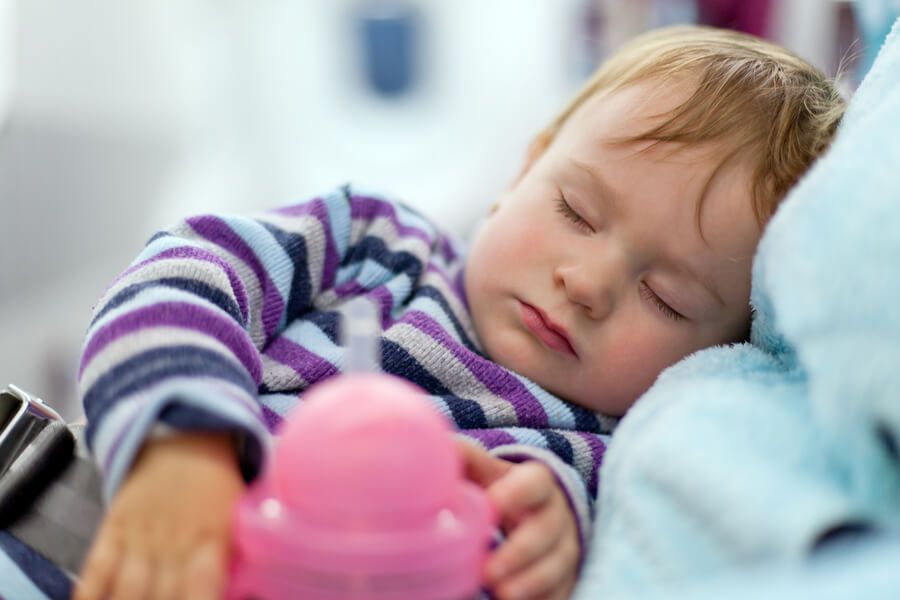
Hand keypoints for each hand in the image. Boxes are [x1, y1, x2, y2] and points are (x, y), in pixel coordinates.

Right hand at [73, 432, 245, 599]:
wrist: (185, 438)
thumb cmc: (216, 485)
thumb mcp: (236, 517)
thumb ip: (230, 556)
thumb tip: (239, 590)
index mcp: (212, 541)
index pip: (203, 591)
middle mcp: (175, 543)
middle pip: (163, 599)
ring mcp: (140, 537)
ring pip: (128, 590)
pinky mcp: (113, 528)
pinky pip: (95, 568)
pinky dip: (89, 594)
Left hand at [456, 440, 579, 599]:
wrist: (531, 514)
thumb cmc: (498, 490)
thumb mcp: (483, 471)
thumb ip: (462, 458)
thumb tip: (432, 446)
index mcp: (536, 482)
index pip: (535, 482)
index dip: (517, 493)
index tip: (490, 505)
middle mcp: (556, 514)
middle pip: (547, 529)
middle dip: (520, 551)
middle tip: (489, 572)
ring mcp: (565, 547)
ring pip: (559, 563)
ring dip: (532, 581)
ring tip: (502, 595)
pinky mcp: (566, 577)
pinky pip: (563, 589)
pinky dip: (545, 598)